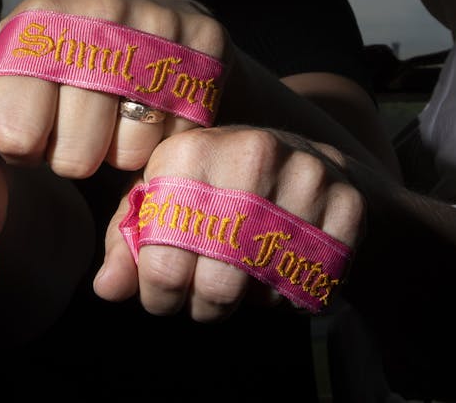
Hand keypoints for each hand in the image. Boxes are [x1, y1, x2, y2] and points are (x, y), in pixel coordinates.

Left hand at [0, 0, 228, 177]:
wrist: (150, 14)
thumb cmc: (69, 60)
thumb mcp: (12, 76)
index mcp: (39, 19)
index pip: (15, 133)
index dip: (22, 146)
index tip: (32, 129)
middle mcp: (99, 13)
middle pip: (74, 155)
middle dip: (72, 156)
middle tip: (81, 129)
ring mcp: (157, 26)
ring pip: (130, 152)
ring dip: (121, 152)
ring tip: (118, 119)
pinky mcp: (205, 44)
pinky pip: (178, 139)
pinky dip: (165, 141)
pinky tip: (157, 113)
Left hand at [92, 125, 362, 321]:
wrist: (312, 165)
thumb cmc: (220, 189)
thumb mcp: (167, 202)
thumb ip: (129, 244)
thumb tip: (107, 289)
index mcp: (191, 150)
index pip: (163, 257)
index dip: (158, 292)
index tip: (163, 294)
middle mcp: (250, 152)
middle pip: (216, 283)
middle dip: (204, 304)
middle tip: (206, 297)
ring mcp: (306, 174)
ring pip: (266, 289)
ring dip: (252, 300)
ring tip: (245, 278)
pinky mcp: (348, 202)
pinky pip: (314, 284)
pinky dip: (297, 293)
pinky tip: (285, 268)